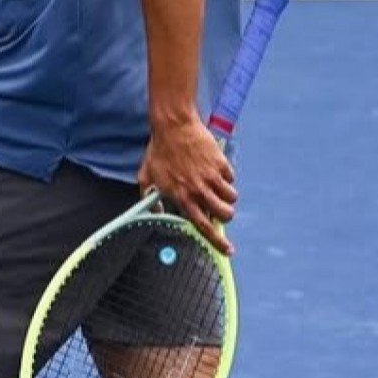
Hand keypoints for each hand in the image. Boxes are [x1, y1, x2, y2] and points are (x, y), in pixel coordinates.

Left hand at [139, 114, 237, 253]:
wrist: (173, 126)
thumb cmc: (158, 151)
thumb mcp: (146, 177)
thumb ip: (148, 198)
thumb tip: (154, 211)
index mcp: (181, 197)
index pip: (201, 226)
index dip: (217, 241)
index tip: (228, 250)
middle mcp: (198, 190)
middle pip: (224, 214)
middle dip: (226, 216)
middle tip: (221, 210)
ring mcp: (211, 177)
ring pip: (231, 198)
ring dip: (227, 197)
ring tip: (217, 188)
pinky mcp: (221, 164)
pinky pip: (231, 178)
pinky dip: (226, 177)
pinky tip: (215, 169)